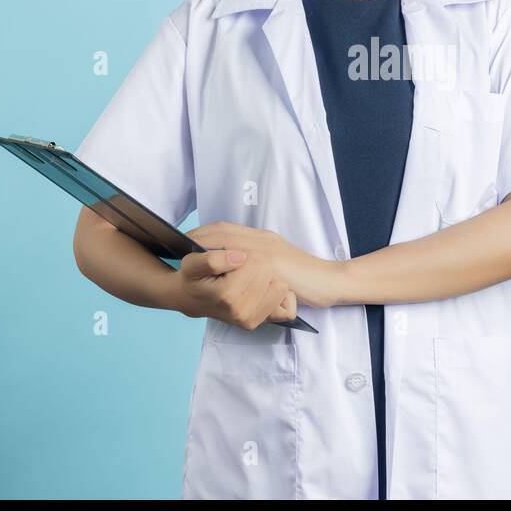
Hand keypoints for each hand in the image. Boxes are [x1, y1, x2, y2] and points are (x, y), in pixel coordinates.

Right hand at [171, 247, 298, 329]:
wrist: (190, 298)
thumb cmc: (193, 278)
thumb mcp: (192, 263)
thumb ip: (212, 259)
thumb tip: (239, 257)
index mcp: (226, 295)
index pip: (257, 262)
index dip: (246, 254)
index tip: (231, 259)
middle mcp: (241, 312)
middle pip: (270, 272)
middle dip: (256, 265)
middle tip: (237, 271)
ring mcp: (251, 321)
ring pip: (281, 286)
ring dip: (267, 279)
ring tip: (246, 280)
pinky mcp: (259, 323)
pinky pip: (287, 307)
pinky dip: (277, 297)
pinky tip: (260, 292)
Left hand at [188, 221, 343, 309]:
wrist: (327, 281)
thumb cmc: (304, 276)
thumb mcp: (278, 261)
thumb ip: (259, 258)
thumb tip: (236, 261)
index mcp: (263, 239)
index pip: (228, 229)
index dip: (206, 232)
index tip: (190, 237)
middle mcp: (263, 240)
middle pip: (224, 231)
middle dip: (200, 235)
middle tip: (183, 241)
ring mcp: (266, 250)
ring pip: (229, 240)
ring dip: (207, 245)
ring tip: (190, 252)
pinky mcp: (271, 263)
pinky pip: (242, 258)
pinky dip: (223, 258)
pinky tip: (211, 264)